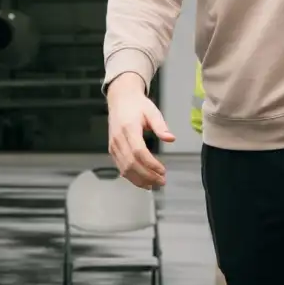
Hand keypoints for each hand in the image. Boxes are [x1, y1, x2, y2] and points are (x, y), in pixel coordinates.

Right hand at [107, 73, 174, 188]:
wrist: (120, 99)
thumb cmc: (138, 105)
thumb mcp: (152, 111)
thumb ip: (161, 126)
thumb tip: (171, 138)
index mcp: (129, 128)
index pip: (139, 152)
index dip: (151, 164)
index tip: (163, 171)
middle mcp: (118, 139)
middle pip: (131, 163)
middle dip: (147, 176)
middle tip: (161, 181)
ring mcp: (113, 146)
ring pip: (124, 168)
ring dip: (139, 180)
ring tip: (154, 185)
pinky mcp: (112, 150)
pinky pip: (120, 167)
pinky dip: (131, 177)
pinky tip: (142, 181)